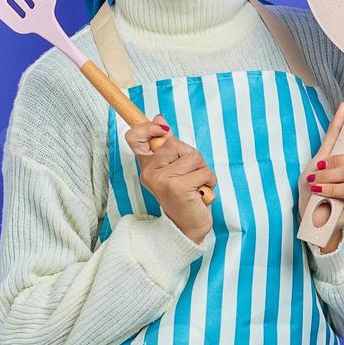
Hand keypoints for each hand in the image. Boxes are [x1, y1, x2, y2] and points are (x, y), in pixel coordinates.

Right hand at [125, 113, 216, 245]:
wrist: (187, 226)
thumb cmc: (184, 194)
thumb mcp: (174, 167)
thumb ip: (167, 145)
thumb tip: (160, 118)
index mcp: (147, 166)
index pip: (134, 138)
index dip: (148, 127)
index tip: (163, 129)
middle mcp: (150, 172)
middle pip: (175, 143)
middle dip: (191, 156)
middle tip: (188, 175)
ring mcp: (162, 180)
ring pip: (193, 156)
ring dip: (202, 170)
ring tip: (196, 185)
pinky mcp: (177, 187)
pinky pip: (203, 171)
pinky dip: (209, 180)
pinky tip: (200, 193)